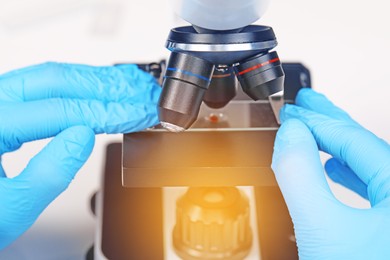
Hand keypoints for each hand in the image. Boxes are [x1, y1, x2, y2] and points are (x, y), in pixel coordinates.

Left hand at [0, 62, 160, 248]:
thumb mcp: (12, 208)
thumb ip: (50, 173)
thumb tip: (84, 137)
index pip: (59, 110)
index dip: (107, 112)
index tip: (138, 113)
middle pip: (57, 80)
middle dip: (108, 87)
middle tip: (142, 93)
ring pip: (53, 77)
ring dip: (97, 81)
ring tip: (131, 85)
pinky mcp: (9, 105)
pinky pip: (47, 85)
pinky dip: (81, 85)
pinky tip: (102, 86)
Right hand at [271, 88, 389, 258]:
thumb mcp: (322, 228)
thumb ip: (301, 176)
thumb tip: (290, 135)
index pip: (353, 138)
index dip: (315, 122)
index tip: (289, 113)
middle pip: (365, 145)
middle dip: (329, 121)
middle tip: (306, 101)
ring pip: (367, 164)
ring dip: (335, 145)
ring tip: (314, 130)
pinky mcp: (387, 230)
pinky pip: (370, 186)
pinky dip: (347, 173)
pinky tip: (333, 168)